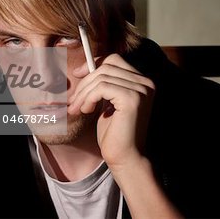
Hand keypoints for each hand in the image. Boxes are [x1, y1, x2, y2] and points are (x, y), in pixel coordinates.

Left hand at [68, 53, 154, 169]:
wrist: (125, 158)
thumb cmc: (115, 134)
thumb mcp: (108, 103)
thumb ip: (104, 85)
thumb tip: (85, 67)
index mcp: (142, 82)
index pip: (114, 59)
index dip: (93, 64)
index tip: (77, 74)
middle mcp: (146, 83)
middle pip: (106, 66)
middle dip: (85, 82)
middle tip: (73, 100)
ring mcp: (141, 90)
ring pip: (101, 77)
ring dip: (84, 93)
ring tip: (77, 109)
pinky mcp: (132, 99)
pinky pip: (102, 88)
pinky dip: (89, 97)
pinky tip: (86, 110)